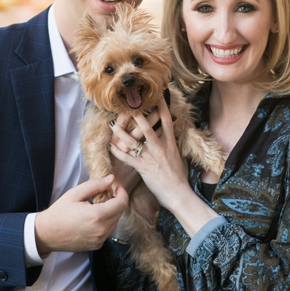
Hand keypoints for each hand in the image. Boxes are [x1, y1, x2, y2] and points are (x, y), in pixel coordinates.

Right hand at [35, 175, 128, 253]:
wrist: (46, 234)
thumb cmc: (59, 212)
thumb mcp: (75, 194)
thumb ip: (95, 185)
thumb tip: (111, 179)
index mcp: (97, 216)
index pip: (122, 203)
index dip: (122, 193)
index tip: (117, 188)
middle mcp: (102, 230)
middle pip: (120, 212)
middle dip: (116, 202)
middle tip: (105, 196)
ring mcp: (100, 239)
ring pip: (115, 222)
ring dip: (111, 213)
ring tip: (97, 208)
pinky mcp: (97, 245)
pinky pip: (108, 231)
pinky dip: (105, 223)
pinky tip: (93, 220)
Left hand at [109, 98, 189, 212]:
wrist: (178, 193)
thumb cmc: (179, 176)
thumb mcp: (179, 156)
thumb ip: (173, 143)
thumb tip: (172, 132)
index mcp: (170, 144)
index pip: (166, 121)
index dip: (162, 108)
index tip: (157, 97)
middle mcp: (159, 148)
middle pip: (147, 128)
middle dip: (138, 115)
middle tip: (129, 105)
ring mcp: (150, 158)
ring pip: (132, 141)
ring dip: (120, 132)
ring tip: (112, 123)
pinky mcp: (142, 168)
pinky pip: (126, 158)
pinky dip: (117, 151)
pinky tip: (110, 145)